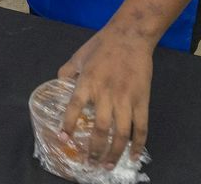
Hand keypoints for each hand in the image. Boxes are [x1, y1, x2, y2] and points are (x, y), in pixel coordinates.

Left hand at [57, 24, 154, 169]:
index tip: (64, 139)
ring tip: (108, 165)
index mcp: (87, 82)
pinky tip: (132, 156)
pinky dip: (138, 145)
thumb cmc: (102, 45)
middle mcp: (105, 93)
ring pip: (120, 133)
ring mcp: (126, 98)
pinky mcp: (142, 100)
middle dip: (94, 149)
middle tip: (90, 162)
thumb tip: (57, 85)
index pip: (74, 107)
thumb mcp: (78, 56)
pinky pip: (141, 127)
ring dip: (114, 153)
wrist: (130, 35)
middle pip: (100, 129)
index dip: (68, 125)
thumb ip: (67, 72)